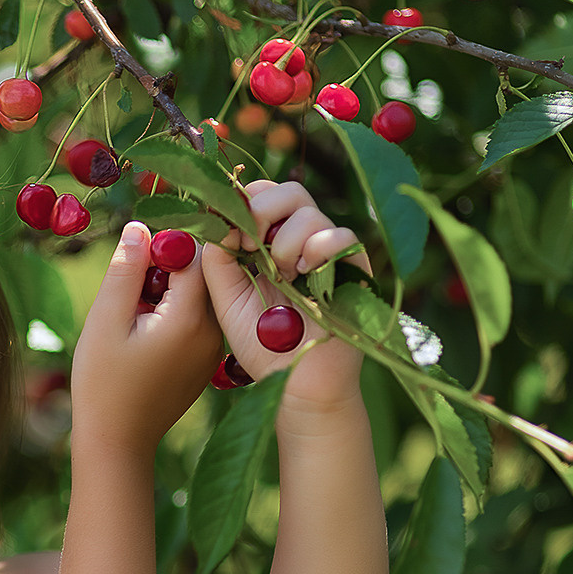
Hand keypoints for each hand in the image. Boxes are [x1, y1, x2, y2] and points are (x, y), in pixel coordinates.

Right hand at [70, 221, 224, 454]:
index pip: (194, 254)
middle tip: (128, 286)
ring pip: (197, 296)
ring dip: (166, 291)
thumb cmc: (103, 383)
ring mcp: (213, 348)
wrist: (118, 442)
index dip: (163, 244)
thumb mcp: (105, 322)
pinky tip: (143, 332)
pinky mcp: (206, 361)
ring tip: (132, 313)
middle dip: (164, 267)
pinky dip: (171, 313)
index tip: (133, 256)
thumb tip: (140, 227)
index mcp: (191, 317)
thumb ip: (125, 271)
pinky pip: (196, 319)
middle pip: (200, 273)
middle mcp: (213, 330)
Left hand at [201, 181, 369, 417]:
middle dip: (262, 211)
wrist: (296, 381)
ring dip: (286, 241)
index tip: (231, 235)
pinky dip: (317, 249)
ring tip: (283, 275)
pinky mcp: (354, 266)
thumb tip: (219, 217)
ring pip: (309, 212)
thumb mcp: (227, 297)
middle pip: (287, 191)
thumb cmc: (262, 343)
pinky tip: (305, 275)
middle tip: (252, 246)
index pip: (259, 195)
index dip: (242, 203)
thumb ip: (218, 258)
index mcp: (268, 242)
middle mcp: (299, 240)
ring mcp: (328, 251)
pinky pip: (341, 235)